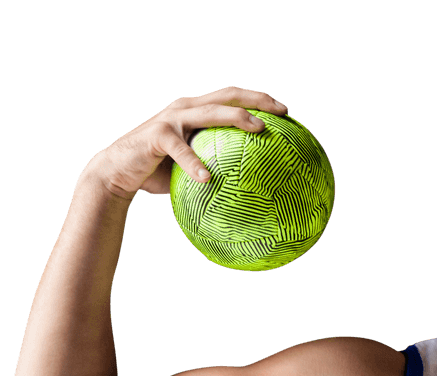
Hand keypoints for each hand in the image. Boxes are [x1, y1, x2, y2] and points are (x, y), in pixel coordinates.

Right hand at [89, 86, 288, 199]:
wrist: (119, 173)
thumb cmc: (160, 172)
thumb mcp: (193, 164)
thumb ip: (216, 163)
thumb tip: (251, 185)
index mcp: (196, 112)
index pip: (231, 98)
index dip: (258, 99)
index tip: (285, 110)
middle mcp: (185, 109)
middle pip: (226, 96)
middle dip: (256, 100)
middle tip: (282, 111)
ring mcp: (171, 119)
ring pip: (209, 112)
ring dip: (236, 118)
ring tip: (258, 129)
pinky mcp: (156, 135)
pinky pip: (180, 149)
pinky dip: (194, 162)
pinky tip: (207, 178)